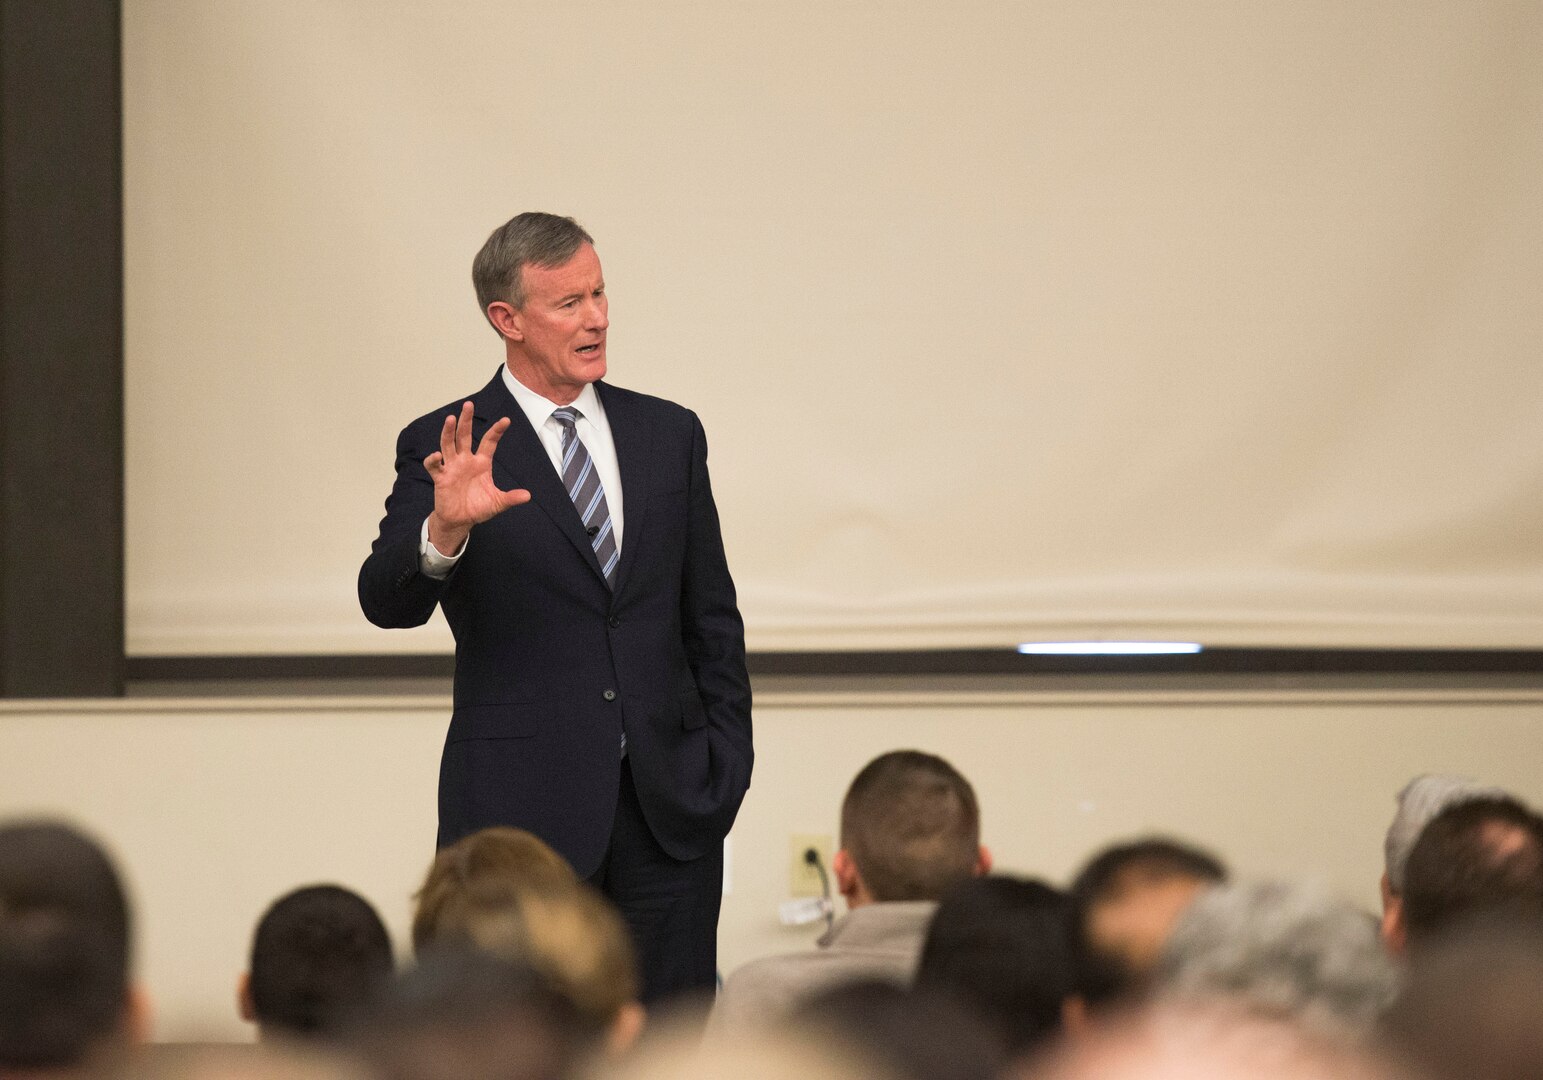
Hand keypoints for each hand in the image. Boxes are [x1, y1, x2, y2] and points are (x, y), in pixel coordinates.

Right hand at [423, 401, 530, 552]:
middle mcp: (465, 461)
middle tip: (468, 404)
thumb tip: (528, 496)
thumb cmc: (478, 508)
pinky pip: (434, 466)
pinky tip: (437, 455)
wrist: (460, 520)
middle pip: (464, 436)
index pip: (489, 442)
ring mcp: (452, 467)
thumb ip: (511, 498)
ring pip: (448, 444)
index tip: (506, 420)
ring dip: (448, 432)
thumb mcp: (498, 502)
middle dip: (466, 420)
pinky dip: (433, 460)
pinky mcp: (440, 478)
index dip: (497, 431)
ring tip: (451, 418)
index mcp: (481, 463)